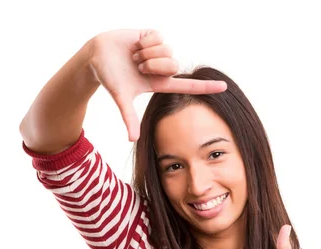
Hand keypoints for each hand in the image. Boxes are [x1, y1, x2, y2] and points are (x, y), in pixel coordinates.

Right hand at [89, 29, 226, 140]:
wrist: (96, 55)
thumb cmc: (109, 77)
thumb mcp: (121, 97)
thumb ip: (129, 118)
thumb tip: (132, 140)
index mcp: (160, 83)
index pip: (188, 85)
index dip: (206, 86)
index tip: (225, 87)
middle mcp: (163, 67)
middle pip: (174, 65)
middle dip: (153, 65)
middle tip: (138, 66)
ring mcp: (159, 51)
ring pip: (166, 50)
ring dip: (146, 53)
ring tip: (134, 56)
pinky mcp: (152, 36)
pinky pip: (158, 38)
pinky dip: (143, 42)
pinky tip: (135, 44)